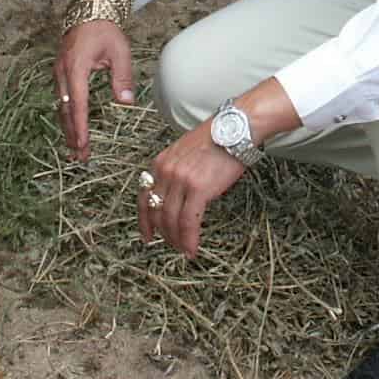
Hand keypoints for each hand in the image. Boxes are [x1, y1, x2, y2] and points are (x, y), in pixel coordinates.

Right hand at [53, 18, 135, 161]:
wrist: (89, 11)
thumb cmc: (106, 31)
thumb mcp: (119, 52)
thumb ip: (122, 77)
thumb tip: (126, 103)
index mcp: (76, 68)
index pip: (77, 103)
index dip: (80, 126)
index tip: (83, 144)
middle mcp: (63, 73)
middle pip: (65, 110)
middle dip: (72, 134)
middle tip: (80, 157)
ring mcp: (59, 73)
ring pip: (61, 107)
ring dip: (68, 128)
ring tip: (75, 150)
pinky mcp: (60, 73)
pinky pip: (61, 99)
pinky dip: (67, 116)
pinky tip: (73, 128)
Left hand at [139, 124, 244, 257]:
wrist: (235, 129)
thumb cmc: (217, 138)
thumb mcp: (185, 152)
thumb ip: (175, 172)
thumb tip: (176, 196)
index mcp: (160, 163)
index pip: (144, 197)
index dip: (144, 221)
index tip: (147, 235)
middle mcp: (166, 172)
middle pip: (156, 212)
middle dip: (163, 233)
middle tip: (172, 245)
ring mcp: (180, 180)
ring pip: (171, 220)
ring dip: (176, 240)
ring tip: (183, 249)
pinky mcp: (197, 188)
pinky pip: (188, 222)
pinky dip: (189, 239)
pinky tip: (192, 248)